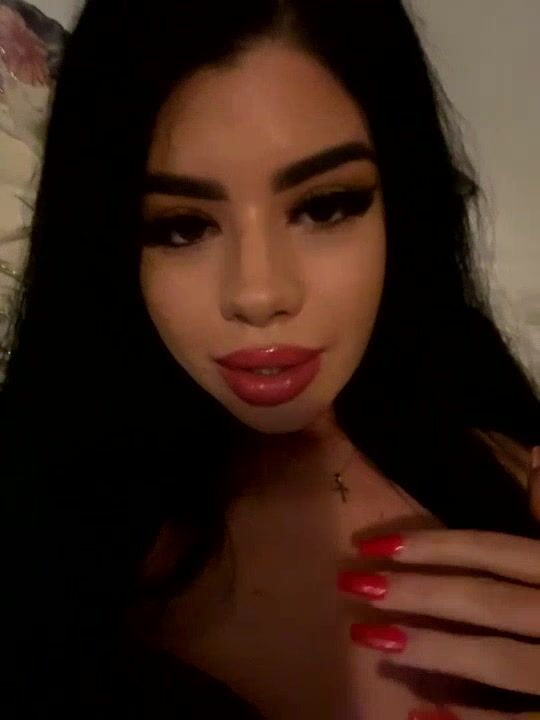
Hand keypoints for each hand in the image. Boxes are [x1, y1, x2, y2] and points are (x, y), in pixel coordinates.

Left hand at [338, 445, 539, 719]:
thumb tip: (536, 453)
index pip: (493, 550)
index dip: (431, 547)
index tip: (373, 546)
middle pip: (483, 599)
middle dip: (415, 592)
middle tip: (351, 586)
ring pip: (497, 657)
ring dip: (431, 648)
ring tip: (370, 638)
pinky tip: (420, 714)